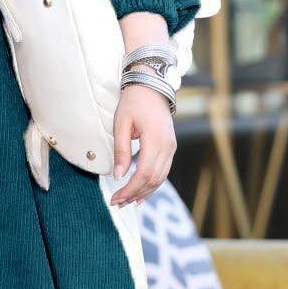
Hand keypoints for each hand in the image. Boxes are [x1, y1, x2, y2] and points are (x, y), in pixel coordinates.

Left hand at [108, 84, 174, 206]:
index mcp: (155, 140)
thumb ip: (121, 150)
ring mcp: (171, 147)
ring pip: (161, 178)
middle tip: (118, 203)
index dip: (130, 190)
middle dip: (135, 194)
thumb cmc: (134, 101)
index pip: (144, 174)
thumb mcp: (121, 123)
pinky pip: (163, 171)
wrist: (152, 85)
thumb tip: (118, 176)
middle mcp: (167, 146)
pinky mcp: (170, 147)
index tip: (116, 198)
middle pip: (154, 180)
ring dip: (144, 192)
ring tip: (128, 202)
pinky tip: (141, 192)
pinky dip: (152, 184)